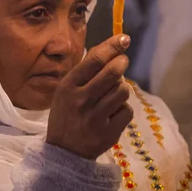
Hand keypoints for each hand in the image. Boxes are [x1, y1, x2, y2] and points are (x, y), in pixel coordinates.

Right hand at [46, 35, 132, 159]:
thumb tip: (109, 47)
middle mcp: (81, 100)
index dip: (112, 46)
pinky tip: (113, 112)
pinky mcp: (109, 133)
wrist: (64, 151)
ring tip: (113, 93)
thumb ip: (85, 70)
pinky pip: (127, 110)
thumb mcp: (67, 89)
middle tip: (123, 61)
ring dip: (122, 88)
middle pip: (112, 72)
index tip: (124, 39)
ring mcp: (95, 117)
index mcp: (68, 86)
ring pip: (122, 91)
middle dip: (122, 63)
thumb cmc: (66, 113)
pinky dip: (123, 108)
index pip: (94, 60)